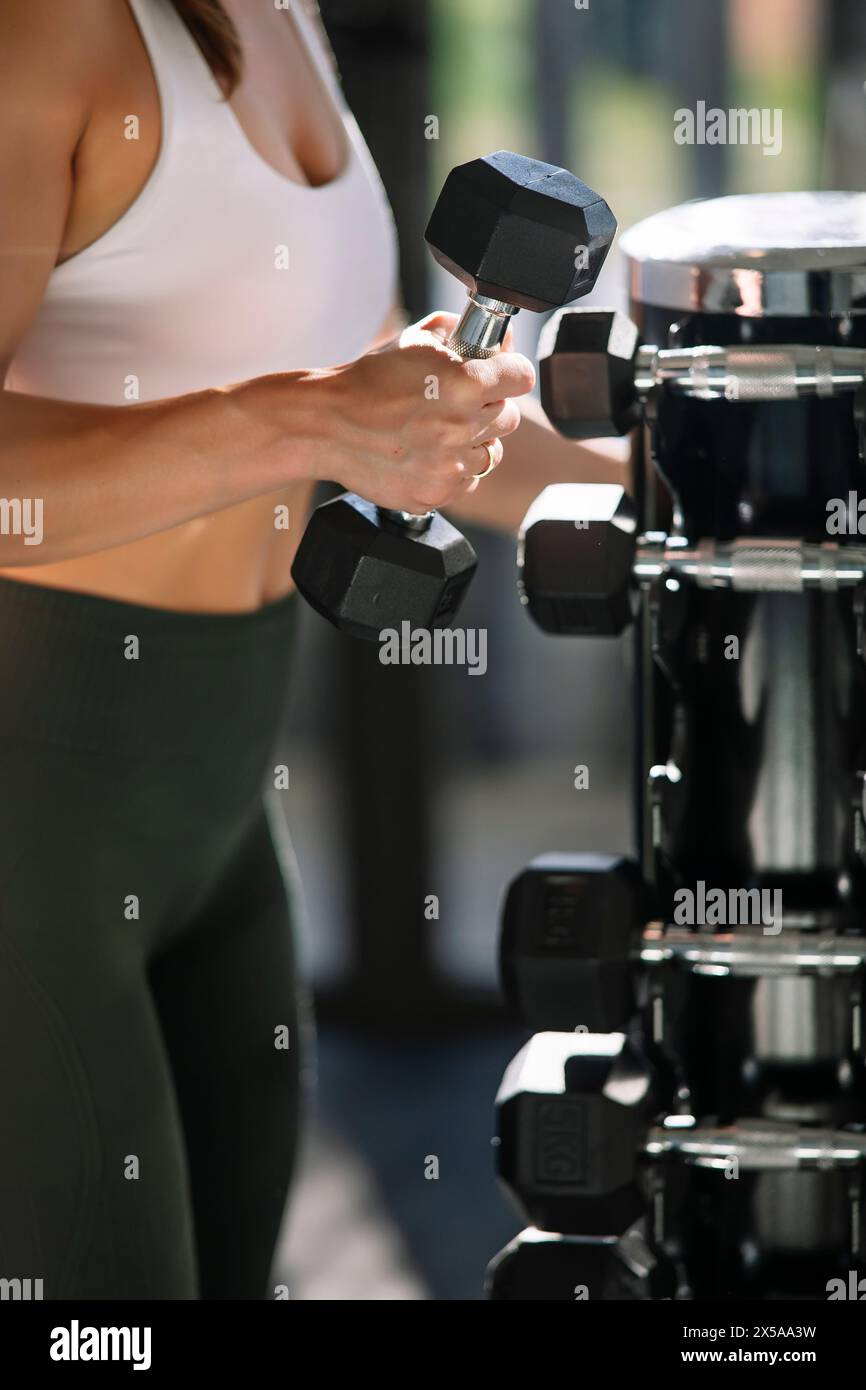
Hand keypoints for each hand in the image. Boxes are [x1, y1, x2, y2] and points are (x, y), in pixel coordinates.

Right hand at [321, 311, 534, 514]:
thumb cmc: (368, 382)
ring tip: (441, 433)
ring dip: (474, 442)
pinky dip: (453, 470)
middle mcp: (463, 426)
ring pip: (491, 454)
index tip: (501, 376)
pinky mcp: (436, 494)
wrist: (327, 425)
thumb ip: (457, 332)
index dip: (510, 373)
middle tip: (456, 404)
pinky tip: (428, 455)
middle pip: (509, 418)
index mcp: (466, 382)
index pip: (522, 377)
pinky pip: (466, 482)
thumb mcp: (413, 340)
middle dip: (487, 407)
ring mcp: (450, 465)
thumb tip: (493, 340)